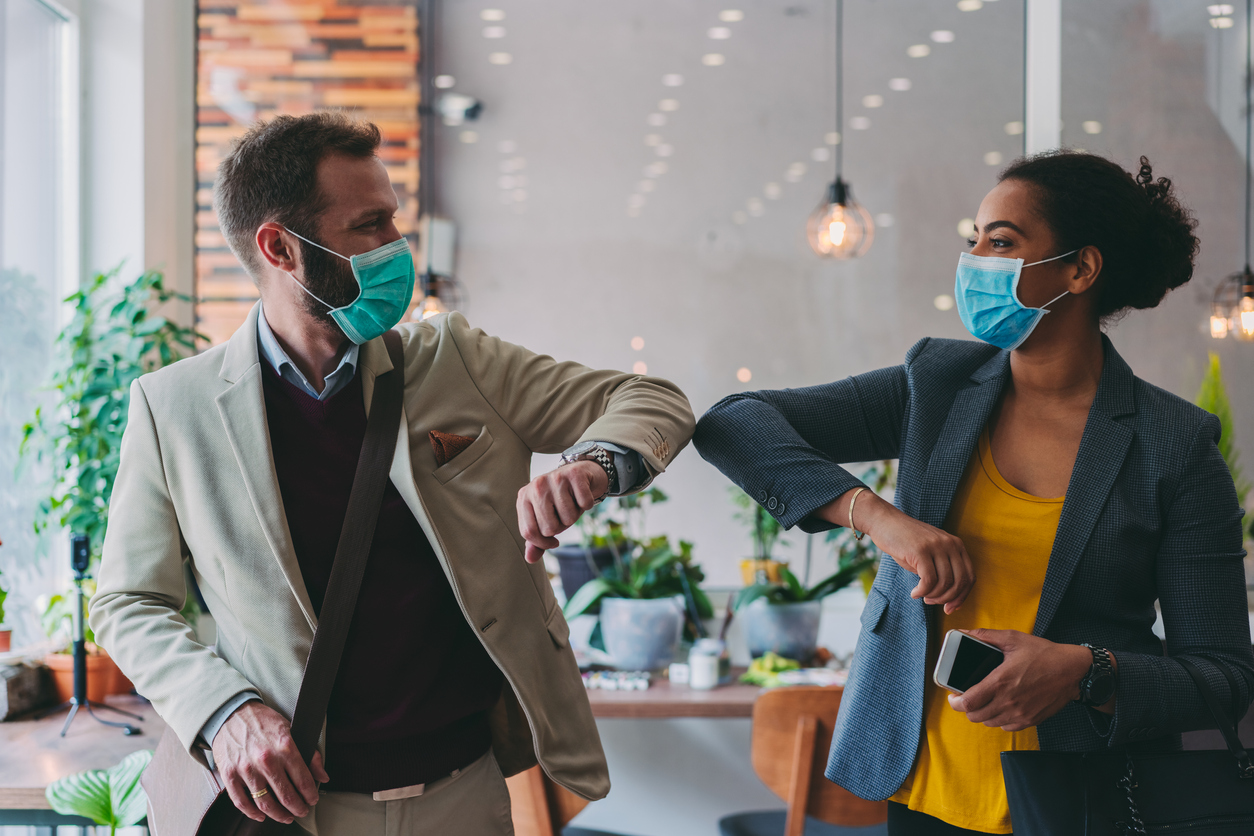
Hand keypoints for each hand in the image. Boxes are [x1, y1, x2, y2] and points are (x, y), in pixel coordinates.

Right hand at [210, 701, 329, 823]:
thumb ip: (309, 755)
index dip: (310, 794)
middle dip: (298, 808)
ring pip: (265, 803)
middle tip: (302, 811)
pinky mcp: (230, 775)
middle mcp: (266, 760)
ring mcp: (246, 769)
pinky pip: (241, 802)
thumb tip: (323, 776)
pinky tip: (262, 816)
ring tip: (286, 817)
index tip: (313, 800)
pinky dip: (252, 813)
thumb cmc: (263, 721)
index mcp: (285, 747)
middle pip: (286, 796)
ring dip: (278, 815)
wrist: (231, 713)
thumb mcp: (291, 729)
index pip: (303, 780)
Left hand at [516, 461, 607, 562]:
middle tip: (564, 512)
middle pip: (549, 528)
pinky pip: (585, 504)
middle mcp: (536, 485)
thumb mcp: (545, 518)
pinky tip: (582, 494)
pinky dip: (587, 504)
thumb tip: (530, 559)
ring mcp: (555, 478)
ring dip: (575, 515)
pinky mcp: (574, 474)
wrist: (581, 472)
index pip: (528, 532)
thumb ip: (536, 539)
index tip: (553, 542)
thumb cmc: (561, 500)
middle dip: (562, 526)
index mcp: (524, 497)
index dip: (543, 543)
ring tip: (572, 502)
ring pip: (568, 518)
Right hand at [847, 491, 974, 613]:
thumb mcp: (931, 554)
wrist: (885, 522)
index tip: (950, 607)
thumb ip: (943, 570)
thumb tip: (951, 600)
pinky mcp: (921, 551)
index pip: (969, 576)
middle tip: (931, 602)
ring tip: (921, 596)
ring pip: (944, 583)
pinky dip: (922, 592)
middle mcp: (950, 544)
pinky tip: (914, 592)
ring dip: (932, 596)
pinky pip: (929, 581)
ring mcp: (936, 546)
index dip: (962, 596)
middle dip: (947, 599)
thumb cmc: (905, 542)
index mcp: (956, 545)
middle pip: (959, 582)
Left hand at [947, 629, 1093, 730]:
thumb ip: (985, 636)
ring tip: (984, 701)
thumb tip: (964, 632)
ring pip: (989, 723)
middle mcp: (1009, 701)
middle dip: (967, 708)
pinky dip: (999, 720)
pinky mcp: (1030, 720)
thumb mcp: (1013, 638)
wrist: (1073, 671)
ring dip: (983, 714)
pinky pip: (1006, 727)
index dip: (955, 702)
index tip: (953, 697)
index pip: (968, 703)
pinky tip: (1002, 707)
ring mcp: (1020, 713)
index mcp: (1000, 682)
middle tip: (968, 697)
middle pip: (975, 717)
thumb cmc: (1044, 654)